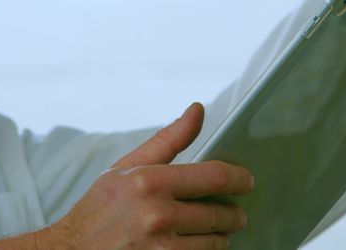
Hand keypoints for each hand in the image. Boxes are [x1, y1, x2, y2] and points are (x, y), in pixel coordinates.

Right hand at [36, 103, 252, 248]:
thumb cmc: (98, 210)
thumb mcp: (126, 167)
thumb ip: (169, 140)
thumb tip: (198, 110)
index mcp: (150, 182)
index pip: (215, 177)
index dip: (240, 178)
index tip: (247, 181)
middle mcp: (158, 216)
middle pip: (220, 214)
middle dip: (233, 215)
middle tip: (235, 214)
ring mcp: (161, 249)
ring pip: (214, 243)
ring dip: (221, 237)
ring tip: (216, 231)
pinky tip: (195, 245)